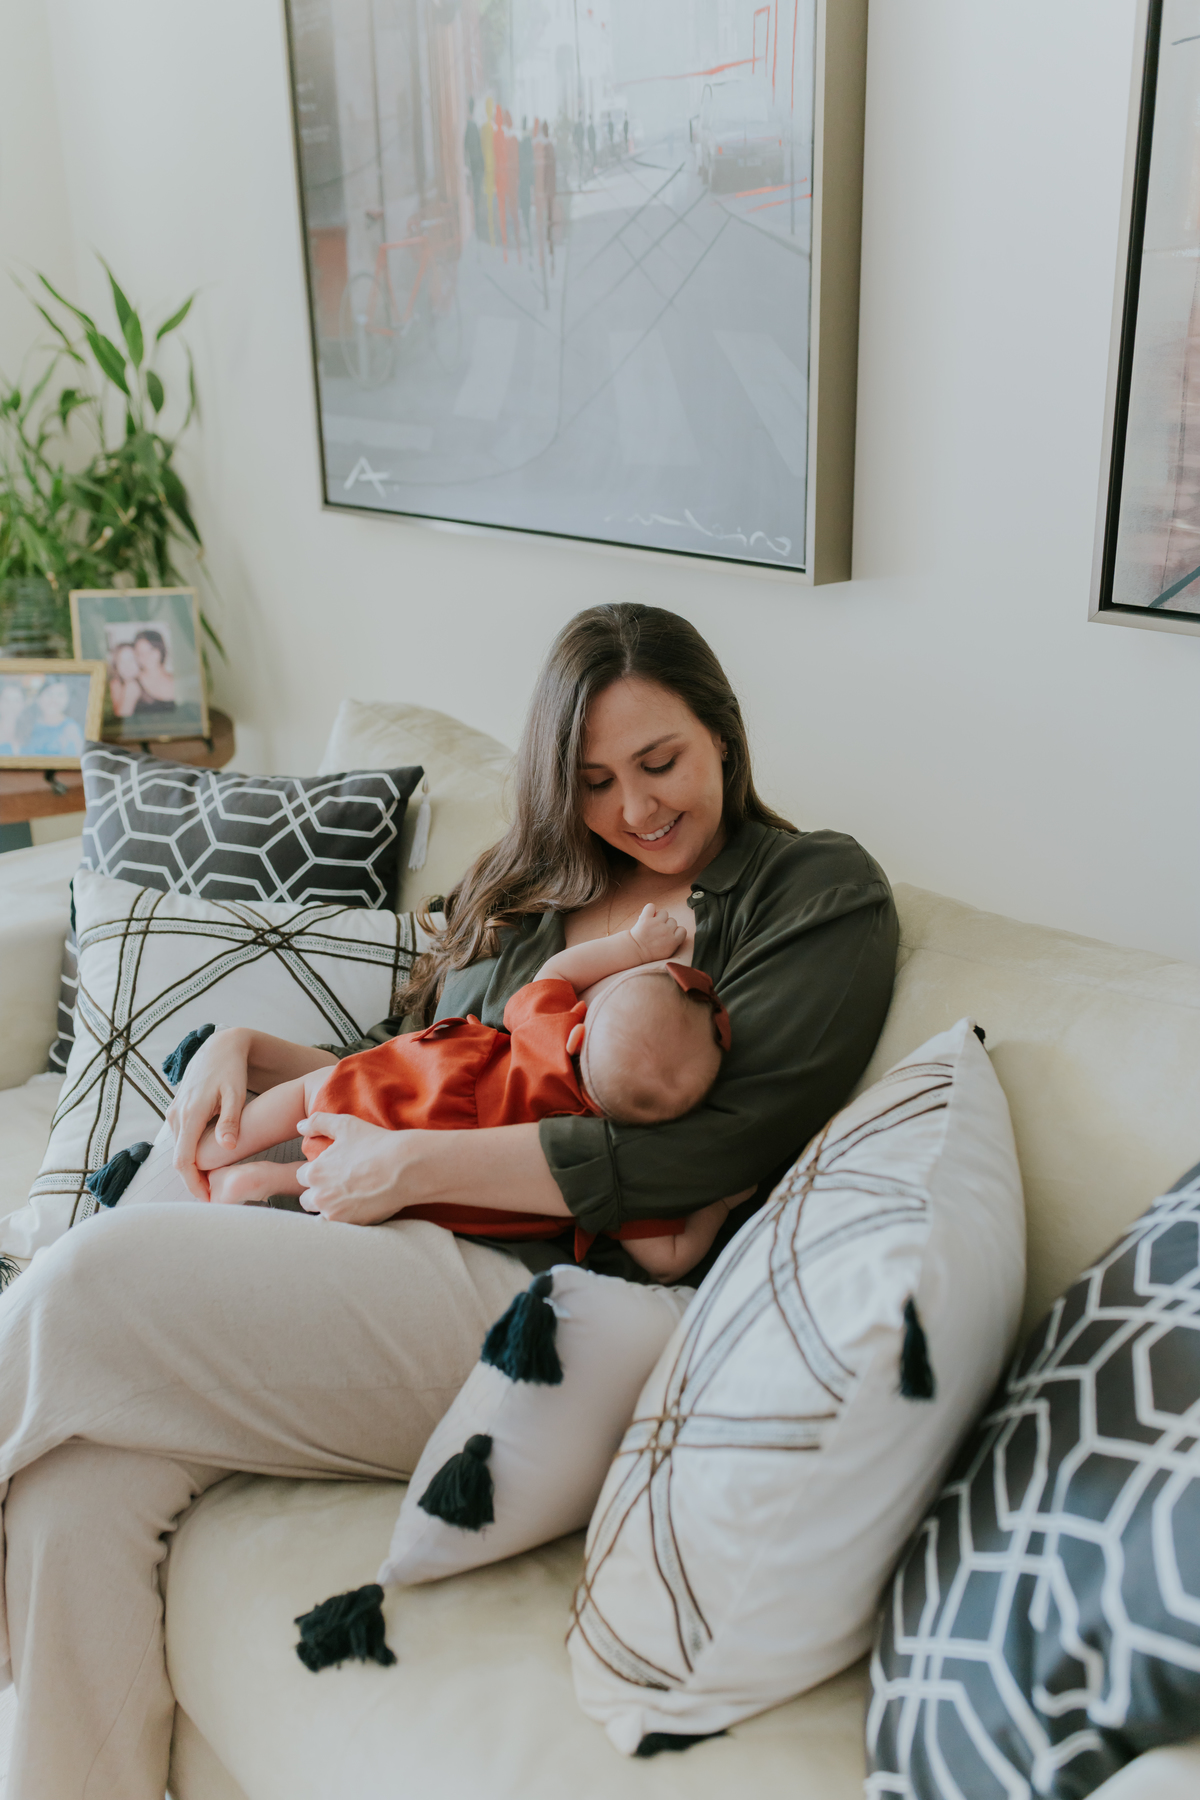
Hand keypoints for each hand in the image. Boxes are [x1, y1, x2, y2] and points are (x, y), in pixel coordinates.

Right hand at [167, 1027, 251, 1200]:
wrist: (218, 1048)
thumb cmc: (231, 1070)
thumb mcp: (236, 1093)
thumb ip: (230, 1121)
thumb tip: (227, 1148)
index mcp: (190, 1114)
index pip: (184, 1160)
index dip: (193, 1184)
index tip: (208, 1200)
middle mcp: (176, 1116)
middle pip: (180, 1160)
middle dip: (194, 1182)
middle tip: (216, 1199)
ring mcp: (173, 1115)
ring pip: (180, 1151)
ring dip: (193, 1169)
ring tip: (215, 1185)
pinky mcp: (176, 1113)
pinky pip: (181, 1140)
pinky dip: (192, 1155)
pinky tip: (209, 1164)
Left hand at [295, 1113, 411, 1224]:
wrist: (405, 1167)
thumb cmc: (376, 1144)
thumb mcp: (345, 1124)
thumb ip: (318, 1122)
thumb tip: (300, 1126)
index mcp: (315, 1173)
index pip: (302, 1176)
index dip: (316, 1171)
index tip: (330, 1169)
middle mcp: (320, 1197)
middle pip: (307, 1199)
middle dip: (318, 1193)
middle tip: (338, 1184)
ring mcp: (336, 1214)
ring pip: (323, 1213)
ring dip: (331, 1206)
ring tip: (350, 1196)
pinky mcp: (352, 1225)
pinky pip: (341, 1224)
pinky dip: (348, 1216)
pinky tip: (362, 1204)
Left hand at [629, 903, 685, 961]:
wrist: (635, 952)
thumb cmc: (650, 953)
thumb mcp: (667, 952)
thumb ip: (674, 941)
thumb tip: (676, 930)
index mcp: (673, 941)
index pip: (682, 930)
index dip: (675, 930)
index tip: (669, 934)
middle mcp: (666, 931)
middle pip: (673, 920)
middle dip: (666, 924)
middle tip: (657, 931)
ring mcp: (656, 924)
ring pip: (664, 912)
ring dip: (658, 916)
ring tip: (652, 923)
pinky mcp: (646, 919)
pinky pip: (651, 906)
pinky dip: (649, 909)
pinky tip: (647, 916)